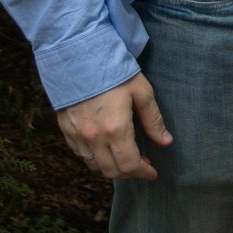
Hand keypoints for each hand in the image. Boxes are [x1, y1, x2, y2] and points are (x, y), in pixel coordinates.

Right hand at [56, 72, 170, 179]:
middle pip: (111, 171)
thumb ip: (153, 120)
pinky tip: (106, 148)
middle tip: (142, 166)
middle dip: (129, 173)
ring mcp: (77, 136)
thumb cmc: (114, 73)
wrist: (78, 59)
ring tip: (125, 158)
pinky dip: (95, 158)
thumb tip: (166, 142)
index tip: (152, 172)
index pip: (129, 165)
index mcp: (115, 129)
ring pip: (94, 165)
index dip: (143, 172)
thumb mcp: (142, 92)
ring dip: (111, 167)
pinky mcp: (66, 131)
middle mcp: (94, 138)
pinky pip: (80, 155)